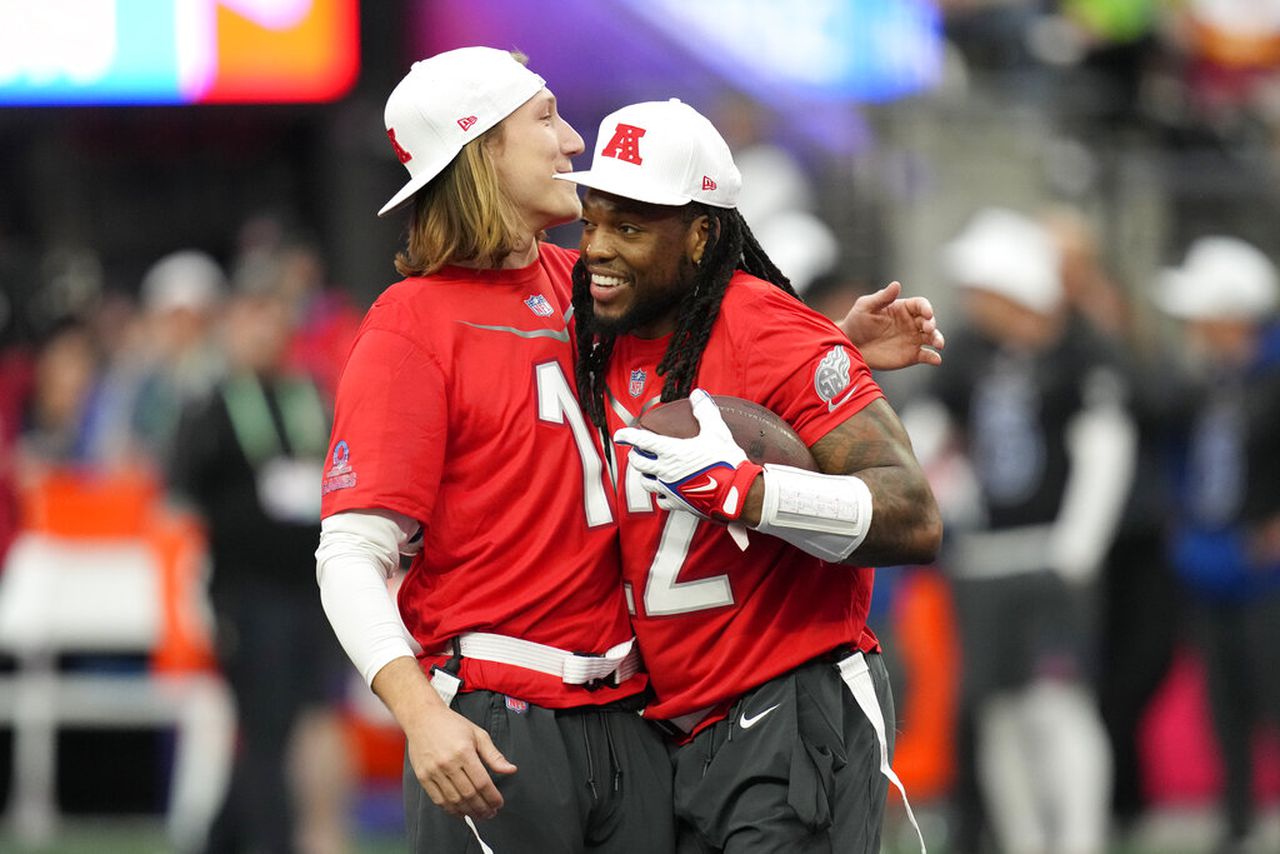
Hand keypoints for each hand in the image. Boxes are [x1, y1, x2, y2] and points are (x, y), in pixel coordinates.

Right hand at [404, 704, 517, 819]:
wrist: (423, 718)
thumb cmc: (452, 725)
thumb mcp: (478, 735)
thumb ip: (494, 756)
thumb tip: (511, 770)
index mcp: (464, 752)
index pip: (482, 782)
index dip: (492, 797)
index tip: (499, 803)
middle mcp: (448, 763)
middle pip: (469, 794)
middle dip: (482, 808)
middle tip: (491, 813)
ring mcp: (433, 771)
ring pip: (454, 800)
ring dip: (468, 812)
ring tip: (479, 815)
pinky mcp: (423, 777)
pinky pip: (438, 800)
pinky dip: (451, 809)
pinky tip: (461, 811)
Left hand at [614, 389, 762, 521]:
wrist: (737, 493)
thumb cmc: (726, 461)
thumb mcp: (717, 431)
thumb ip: (705, 412)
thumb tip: (698, 394)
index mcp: (671, 452)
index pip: (642, 442)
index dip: (628, 436)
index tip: (620, 435)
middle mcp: (665, 471)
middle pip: (638, 463)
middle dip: (634, 455)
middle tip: (636, 451)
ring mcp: (670, 489)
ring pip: (646, 483)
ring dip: (644, 475)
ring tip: (648, 471)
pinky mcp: (678, 504)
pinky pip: (661, 501)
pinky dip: (659, 494)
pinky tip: (664, 492)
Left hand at [838, 281, 944, 370]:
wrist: (852, 346)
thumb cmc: (857, 322)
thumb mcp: (866, 306)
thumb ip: (882, 297)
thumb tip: (897, 284)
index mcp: (903, 308)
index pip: (920, 305)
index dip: (926, 308)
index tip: (927, 313)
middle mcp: (912, 323)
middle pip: (929, 321)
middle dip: (932, 324)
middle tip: (928, 328)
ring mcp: (913, 339)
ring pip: (932, 338)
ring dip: (938, 339)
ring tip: (938, 344)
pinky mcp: (911, 355)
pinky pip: (926, 356)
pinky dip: (934, 358)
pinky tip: (936, 359)